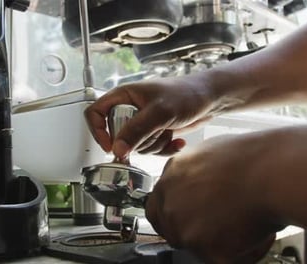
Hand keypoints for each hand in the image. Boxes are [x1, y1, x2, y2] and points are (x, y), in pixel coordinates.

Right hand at [84, 74, 218, 158]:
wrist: (211, 98)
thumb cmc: (187, 94)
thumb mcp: (159, 112)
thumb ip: (137, 130)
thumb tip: (118, 149)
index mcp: (124, 96)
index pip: (95, 112)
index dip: (98, 130)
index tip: (110, 146)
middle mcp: (131, 109)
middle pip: (117, 135)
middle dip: (137, 142)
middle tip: (153, 134)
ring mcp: (144, 122)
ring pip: (136, 146)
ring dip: (153, 145)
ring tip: (168, 132)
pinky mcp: (156, 131)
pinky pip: (151, 149)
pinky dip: (165, 149)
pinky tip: (177, 142)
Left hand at [145, 132, 284, 262]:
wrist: (272, 172)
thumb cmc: (253, 158)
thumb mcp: (211, 152)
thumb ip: (194, 173)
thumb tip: (199, 181)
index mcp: (171, 175)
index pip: (156, 207)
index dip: (172, 215)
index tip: (186, 218)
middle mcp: (171, 201)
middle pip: (171, 229)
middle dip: (192, 231)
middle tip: (219, 226)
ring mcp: (184, 226)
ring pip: (195, 245)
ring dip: (216, 240)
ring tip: (243, 220)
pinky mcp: (204, 247)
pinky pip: (219, 257)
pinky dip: (238, 251)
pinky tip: (253, 230)